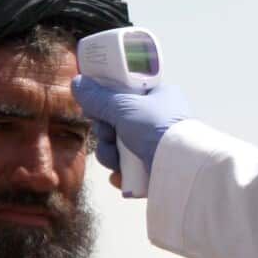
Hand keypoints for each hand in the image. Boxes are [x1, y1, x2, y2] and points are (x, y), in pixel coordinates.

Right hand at [71, 76, 190, 173]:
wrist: (181, 169)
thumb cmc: (158, 129)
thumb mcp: (124, 108)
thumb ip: (99, 98)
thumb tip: (77, 82)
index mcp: (158, 97)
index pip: (124, 94)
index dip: (106, 101)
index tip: (94, 108)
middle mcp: (157, 119)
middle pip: (116, 122)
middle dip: (106, 134)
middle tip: (110, 136)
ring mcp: (155, 145)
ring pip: (118, 147)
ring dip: (110, 155)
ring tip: (117, 162)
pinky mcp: (153, 168)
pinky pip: (127, 168)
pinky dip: (121, 172)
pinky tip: (121, 175)